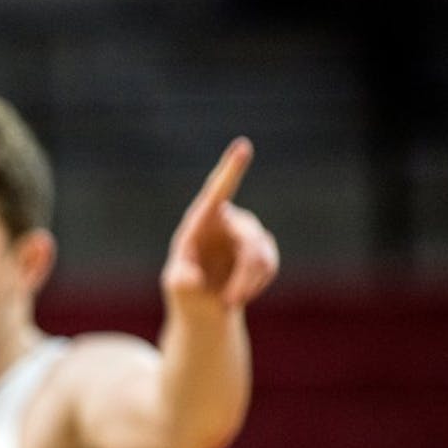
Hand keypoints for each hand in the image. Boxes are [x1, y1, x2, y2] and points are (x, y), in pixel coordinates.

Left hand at [162, 137, 278, 309]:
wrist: (203, 303)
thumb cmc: (185, 289)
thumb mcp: (177, 287)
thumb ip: (181, 281)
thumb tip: (193, 278)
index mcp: (200, 220)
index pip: (217, 191)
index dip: (231, 169)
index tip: (243, 145)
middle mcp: (226, 219)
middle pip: (249, 241)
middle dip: (243, 276)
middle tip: (228, 302)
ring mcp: (247, 231)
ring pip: (262, 255)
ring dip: (248, 284)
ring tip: (228, 301)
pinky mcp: (262, 246)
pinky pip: (270, 265)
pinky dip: (257, 285)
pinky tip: (241, 293)